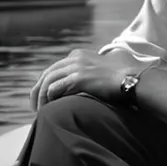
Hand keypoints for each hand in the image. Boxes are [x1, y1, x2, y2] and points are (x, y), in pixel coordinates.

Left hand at [29, 48, 144, 111]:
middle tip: (34, 106)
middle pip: (47, 73)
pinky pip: (54, 88)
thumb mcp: (100, 71)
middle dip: (37, 90)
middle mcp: (75, 57)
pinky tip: (48, 108)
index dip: (46, 83)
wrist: (132, 78)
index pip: (54, 68)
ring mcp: (76, 66)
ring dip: (40, 97)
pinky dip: (48, 99)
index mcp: (79, 54)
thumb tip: (82, 87)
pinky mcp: (79, 77)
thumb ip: (88, 74)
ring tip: (39, 111)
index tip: (44, 97)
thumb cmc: (120, 79)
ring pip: (48, 81)